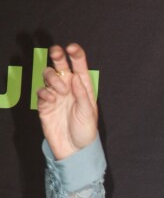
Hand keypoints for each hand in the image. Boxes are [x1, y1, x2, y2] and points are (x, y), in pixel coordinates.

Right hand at [37, 43, 97, 159]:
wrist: (74, 150)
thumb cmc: (86, 132)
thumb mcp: (89, 114)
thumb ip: (82, 95)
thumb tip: (76, 77)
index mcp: (83, 89)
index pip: (79, 67)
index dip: (76, 55)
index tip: (71, 48)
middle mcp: (69, 89)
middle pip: (61, 66)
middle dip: (57, 55)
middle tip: (57, 52)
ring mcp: (56, 95)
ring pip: (48, 75)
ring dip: (52, 78)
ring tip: (60, 91)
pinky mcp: (45, 104)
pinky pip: (41, 91)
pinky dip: (44, 91)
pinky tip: (50, 99)